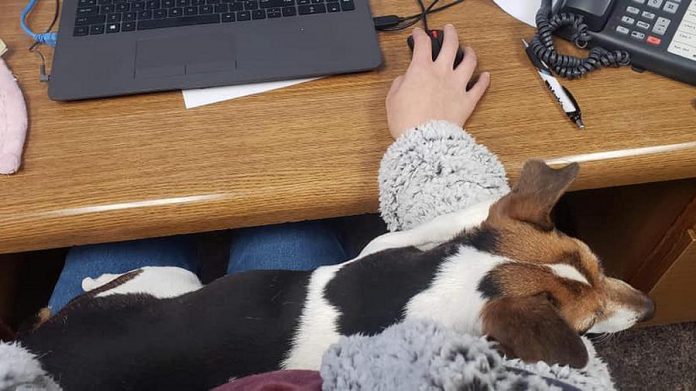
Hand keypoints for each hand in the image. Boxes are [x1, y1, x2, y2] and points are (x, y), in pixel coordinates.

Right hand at [386, 24, 490, 138]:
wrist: (424, 141)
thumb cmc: (406, 122)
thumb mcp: (392, 100)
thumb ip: (399, 84)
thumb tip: (404, 79)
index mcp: (421, 70)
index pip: (422, 44)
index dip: (420, 35)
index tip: (419, 35)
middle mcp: (442, 72)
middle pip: (450, 44)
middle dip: (449, 33)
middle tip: (448, 30)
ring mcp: (457, 85)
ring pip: (470, 61)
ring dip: (469, 52)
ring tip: (468, 50)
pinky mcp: (467, 101)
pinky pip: (479, 87)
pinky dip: (484, 80)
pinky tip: (485, 76)